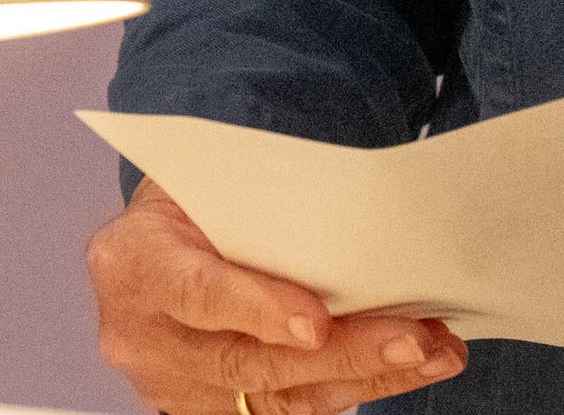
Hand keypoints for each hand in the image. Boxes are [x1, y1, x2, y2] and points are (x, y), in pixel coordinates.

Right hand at [89, 181, 467, 412]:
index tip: (317, 322)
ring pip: (276, 393)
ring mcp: (172, 380)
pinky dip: (354, 385)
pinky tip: (405, 367)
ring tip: (432, 351)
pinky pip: (287, 407)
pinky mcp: (209, 404)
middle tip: (413, 338)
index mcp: (131, 262)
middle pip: (245, 359)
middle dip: (341, 352)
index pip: (196, 292)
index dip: (257, 309)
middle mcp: (140, 334)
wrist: (165, 228)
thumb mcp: (211, 172)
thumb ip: (262, 199)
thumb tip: (357, 210)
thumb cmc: (198, 192)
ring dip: (365, 375)